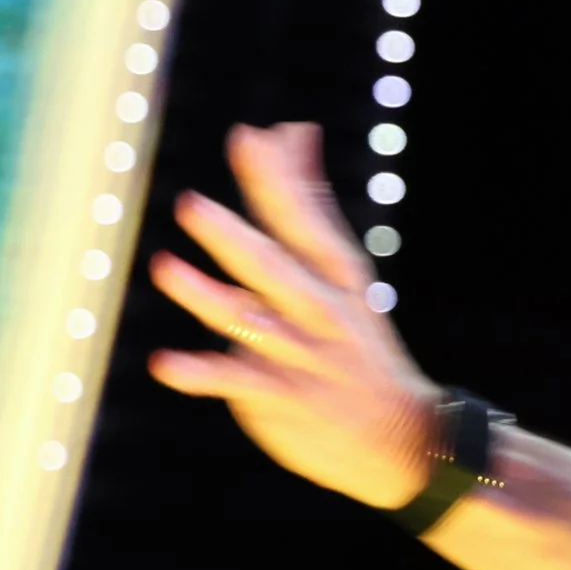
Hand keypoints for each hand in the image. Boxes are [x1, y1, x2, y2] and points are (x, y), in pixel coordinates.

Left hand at [147, 122, 439, 509]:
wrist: (406, 439)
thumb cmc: (359, 344)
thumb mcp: (343, 271)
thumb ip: (310, 202)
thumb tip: (293, 130)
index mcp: (336, 276)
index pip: (306, 219)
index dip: (277, 179)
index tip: (252, 137)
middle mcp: (320, 311)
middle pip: (273, 267)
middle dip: (234, 237)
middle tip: (191, 205)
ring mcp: (301, 356)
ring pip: (249, 321)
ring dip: (207, 296)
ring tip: (165, 269)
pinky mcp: (283, 398)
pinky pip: (236, 382)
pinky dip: (200, 373)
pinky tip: (164, 364)